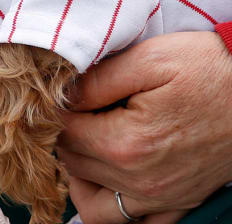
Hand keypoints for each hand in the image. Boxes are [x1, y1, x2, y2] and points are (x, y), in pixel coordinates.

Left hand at [57, 31, 231, 223]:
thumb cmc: (208, 69)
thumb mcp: (150, 59)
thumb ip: (97, 81)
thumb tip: (63, 96)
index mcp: (126, 143)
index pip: (63, 134)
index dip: (59, 110)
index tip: (70, 94)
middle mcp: (138, 180)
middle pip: (72, 164)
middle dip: (68, 136)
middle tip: (85, 111)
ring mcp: (158, 198)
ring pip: (90, 202)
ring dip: (80, 174)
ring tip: (91, 144)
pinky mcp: (175, 204)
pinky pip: (127, 223)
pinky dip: (110, 204)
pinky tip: (111, 177)